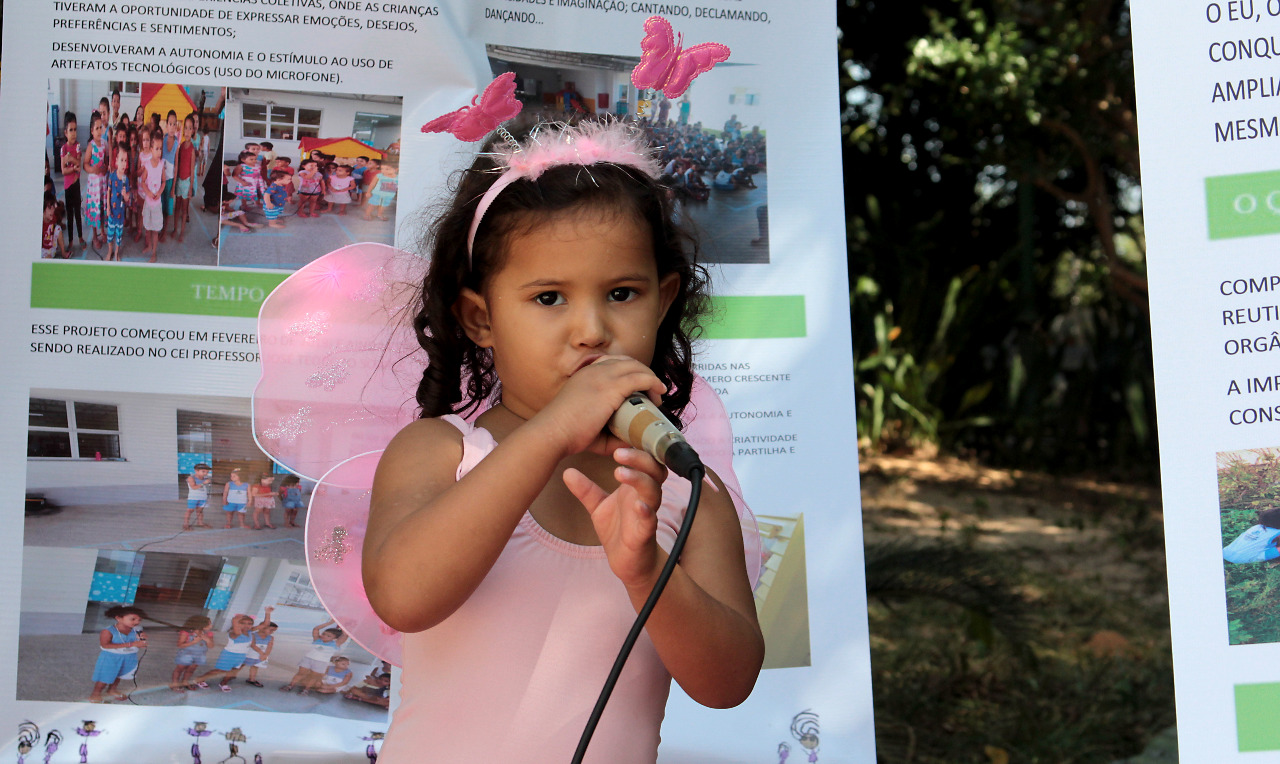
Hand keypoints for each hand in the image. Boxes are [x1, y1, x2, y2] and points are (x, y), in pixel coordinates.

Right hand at [531, 356, 665, 458]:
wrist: (552, 433)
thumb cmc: (566, 434)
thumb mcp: (588, 425)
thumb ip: (609, 429)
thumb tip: (631, 438)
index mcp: (584, 375)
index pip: (611, 362)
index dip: (627, 370)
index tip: (637, 386)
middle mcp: (594, 370)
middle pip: (627, 361)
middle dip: (642, 373)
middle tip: (651, 392)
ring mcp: (603, 376)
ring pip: (636, 368)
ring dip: (650, 379)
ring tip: (657, 397)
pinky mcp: (612, 387)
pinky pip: (640, 378)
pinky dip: (653, 383)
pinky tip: (659, 394)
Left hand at [564, 446, 665, 587]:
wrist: (628, 563)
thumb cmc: (618, 530)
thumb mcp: (597, 507)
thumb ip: (586, 489)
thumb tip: (567, 471)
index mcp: (636, 486)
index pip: (641, 459)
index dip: (633, 446)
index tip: (615, 435)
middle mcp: (645, 496)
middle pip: (652, 469)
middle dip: (638, 458)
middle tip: (617, 452)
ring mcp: (648, 513)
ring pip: (653, 490)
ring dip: (639, 479)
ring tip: (620, 472)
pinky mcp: (646, 533)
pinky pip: (650, 519)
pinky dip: (646, 511)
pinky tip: (638, 505)